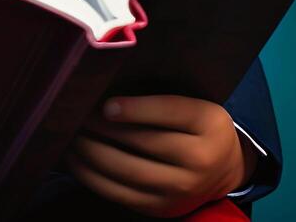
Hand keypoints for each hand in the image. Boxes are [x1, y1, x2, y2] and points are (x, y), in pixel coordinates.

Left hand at [63, 94, 254, 217]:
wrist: (225, 169)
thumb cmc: (198, 127)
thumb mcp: (195, 105)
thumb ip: (161, 99)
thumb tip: (106, 88)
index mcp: (209, 123)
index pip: (169, 111)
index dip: (134, 108)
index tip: (105, 104)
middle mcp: (200, 160)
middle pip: (143, 142)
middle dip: (101, 127)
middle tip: (75, 113)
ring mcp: (180, 189)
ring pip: (126, 169)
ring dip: (90, 151)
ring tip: (71, 134)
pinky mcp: (161, 207)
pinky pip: (119, 193)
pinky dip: (91, 175)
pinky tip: (76, 159)